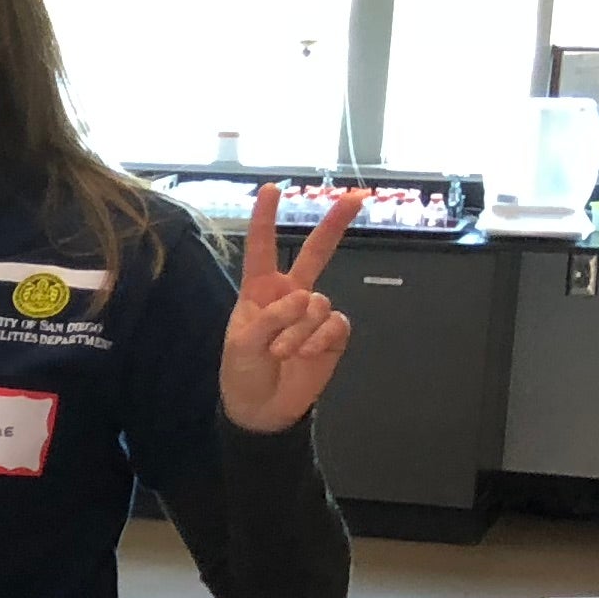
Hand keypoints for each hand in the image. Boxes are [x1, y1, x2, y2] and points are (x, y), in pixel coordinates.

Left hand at [220, 182, 361, 433]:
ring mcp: (314, 314)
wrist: (263, 408)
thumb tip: (304, 297)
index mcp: (259, 291)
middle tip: (356, 196)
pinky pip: (334, 324)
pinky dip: (318, 339)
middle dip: (335, 224)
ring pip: (318, 303)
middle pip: (315, 253)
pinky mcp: (332, 334)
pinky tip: (305, 354)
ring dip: (299, 330)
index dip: (266, 218)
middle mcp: (290, 295)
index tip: (272, 189)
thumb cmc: (243, 371)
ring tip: (281, 352)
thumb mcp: (242, 343)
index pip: (262, 248)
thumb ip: (270, 316)